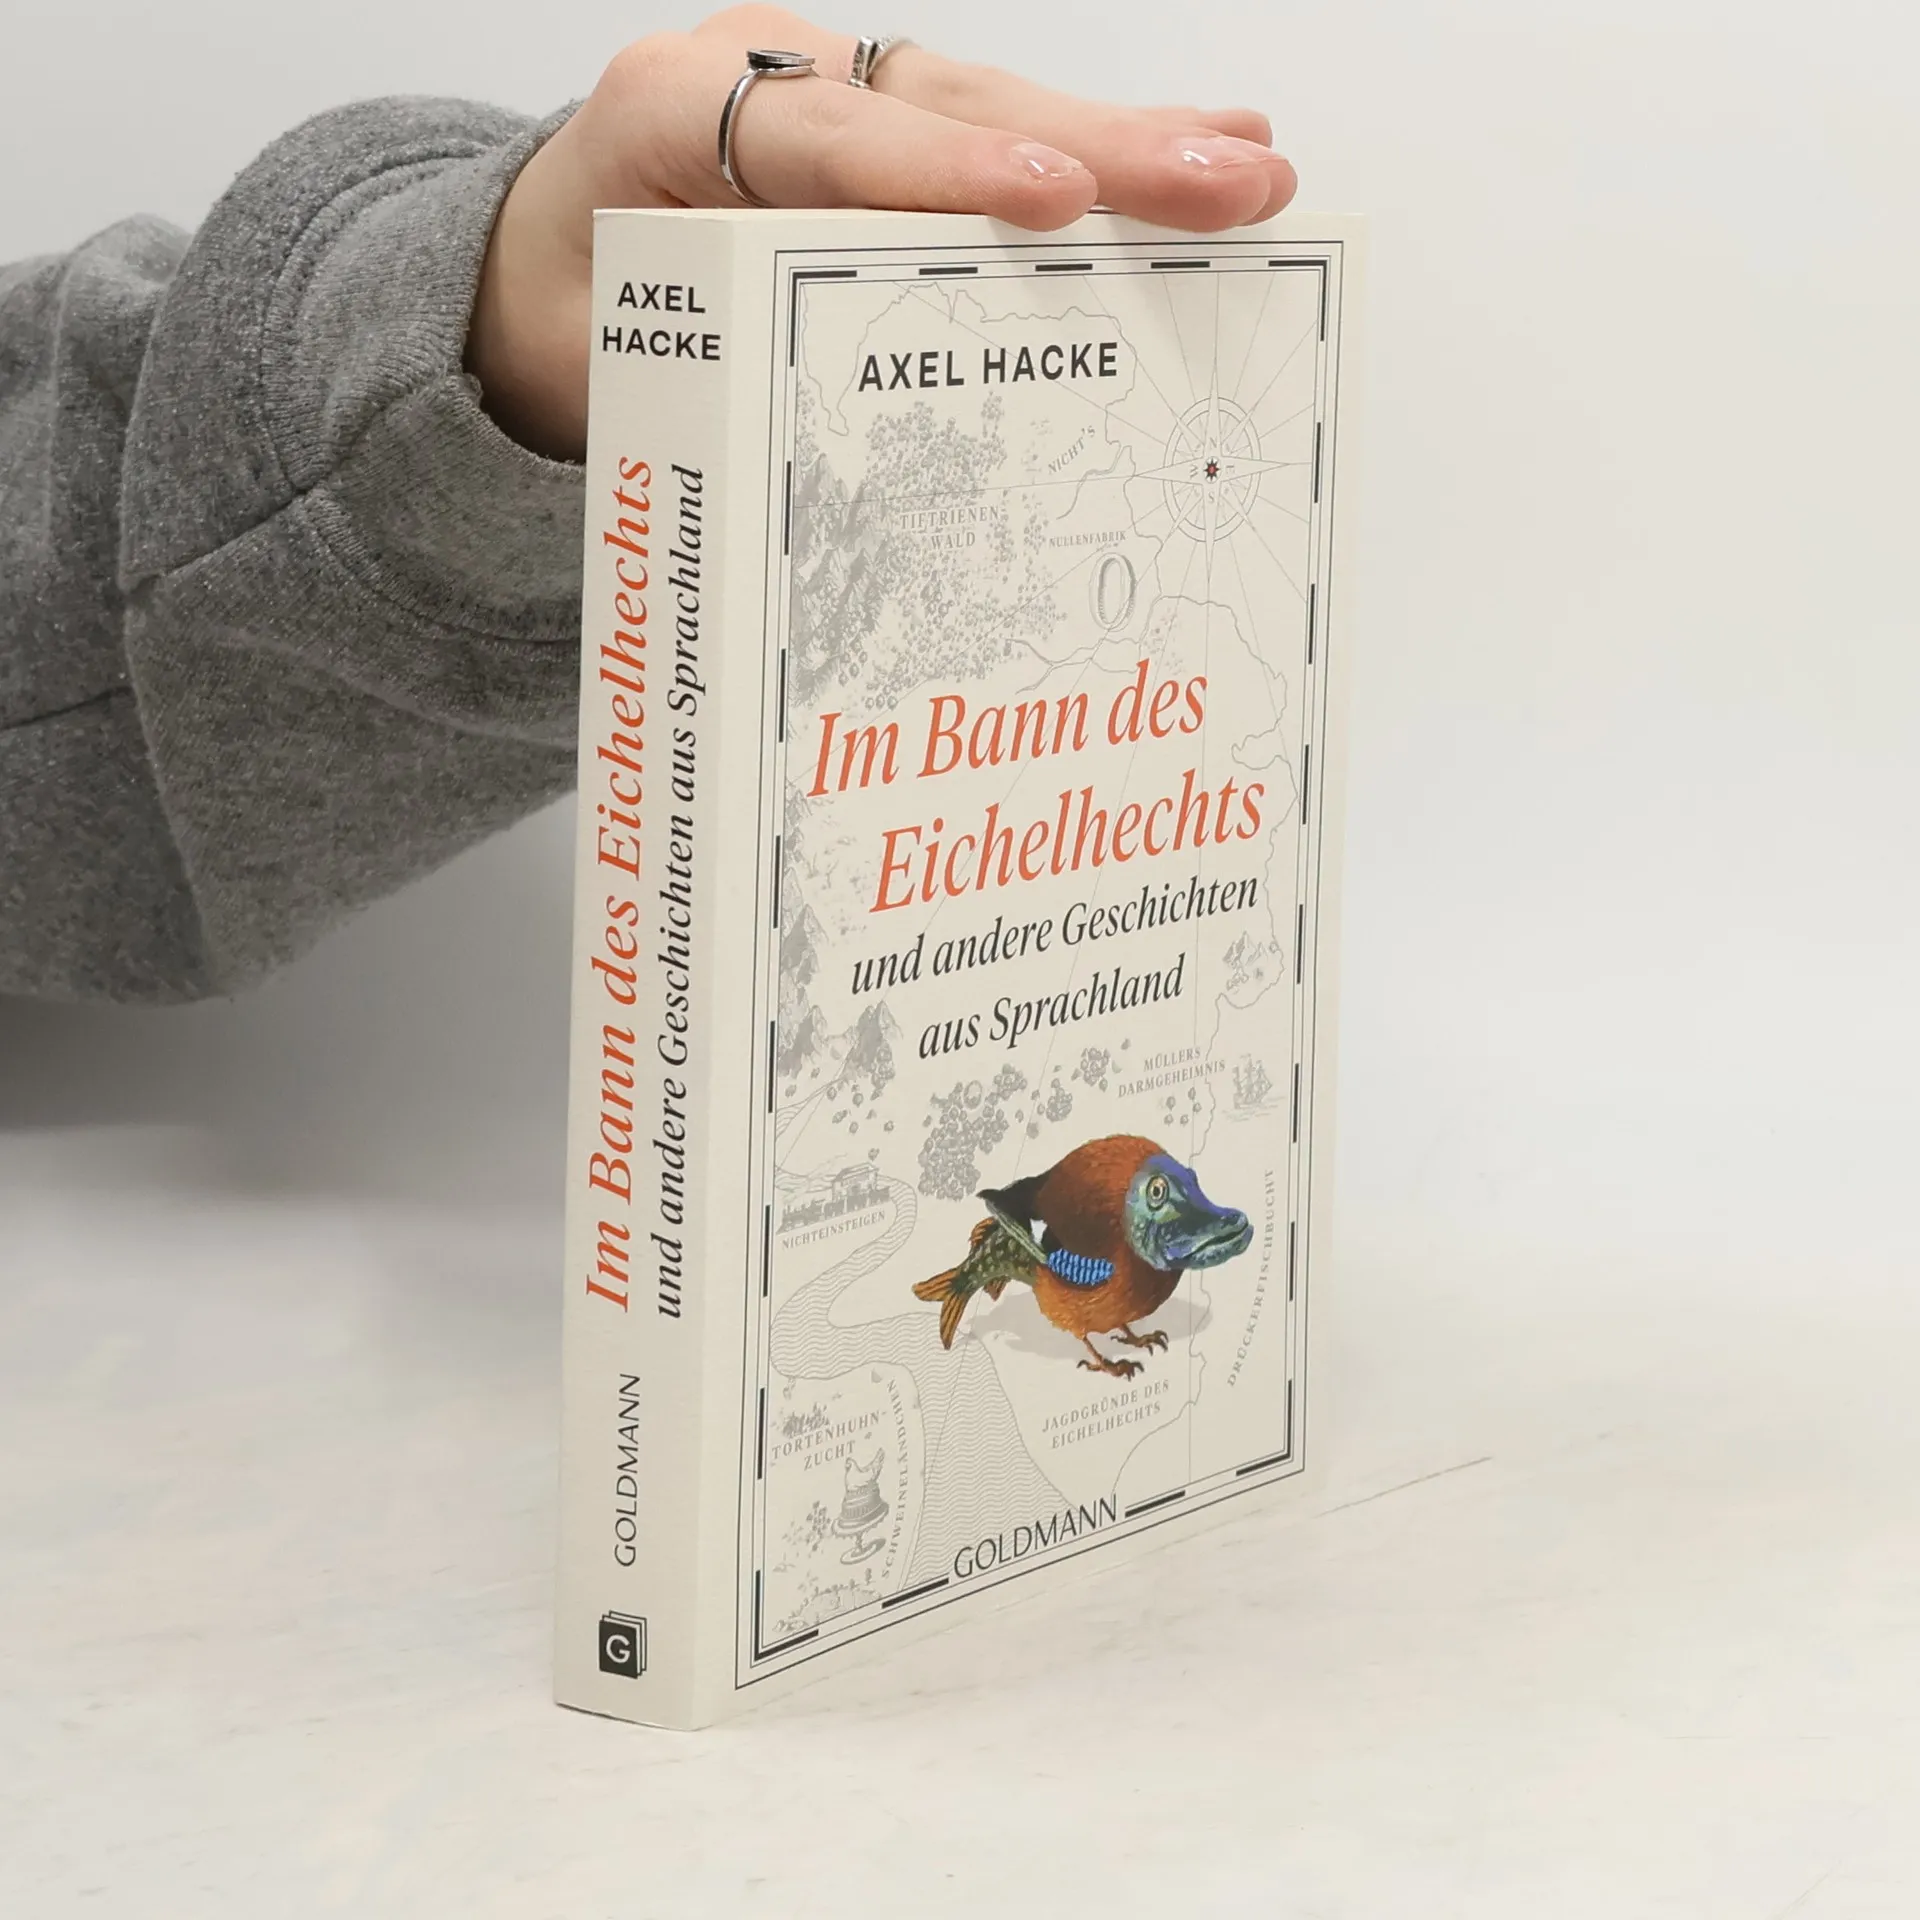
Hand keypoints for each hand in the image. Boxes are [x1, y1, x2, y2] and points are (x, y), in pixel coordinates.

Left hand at [466, 5, 1296, 460]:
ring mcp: (832, 84)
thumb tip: (832, 445)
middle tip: (1220, 185)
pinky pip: (993, 128)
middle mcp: (763, 75)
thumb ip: (695, 375)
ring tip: (1250, 169)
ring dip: (1127, 144)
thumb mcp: (598, 364)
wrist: (528, 273)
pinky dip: (1096, 147)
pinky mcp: (881, 121)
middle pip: (941, 105)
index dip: (942, 171)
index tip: (1052, 201)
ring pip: (990, 105)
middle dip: (1092, 147)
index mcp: (664, 115)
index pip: (821, 139)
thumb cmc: (571, 321)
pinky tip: (1201, 142)